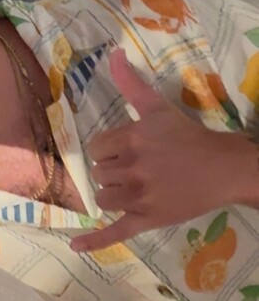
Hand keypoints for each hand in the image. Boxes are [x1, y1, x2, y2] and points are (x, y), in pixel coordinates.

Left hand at [70, 48, 257, 252]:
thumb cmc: (189, 137)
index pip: (97, 148)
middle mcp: (133, 168)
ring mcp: (140, 198)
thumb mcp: (159, 107)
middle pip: (100, 173)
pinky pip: (116, 232)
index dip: (109, 149)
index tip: (129, 150)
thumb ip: (132, 84)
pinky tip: (75, 247)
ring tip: (136, 187)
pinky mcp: (148, 220)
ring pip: (104, 198)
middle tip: (141, 167)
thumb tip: (113, 54)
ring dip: (114, 193)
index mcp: (133, 140)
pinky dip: (95, 242)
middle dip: (114, 170)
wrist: (224, 169)